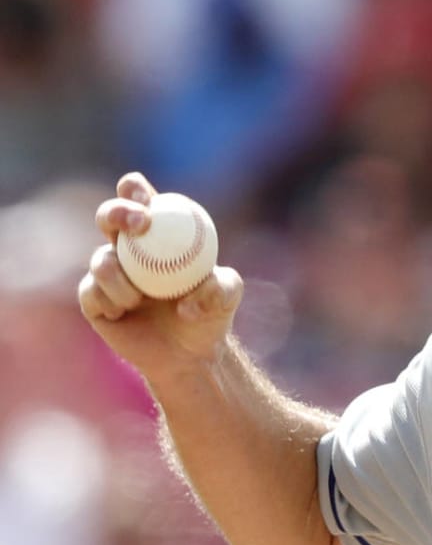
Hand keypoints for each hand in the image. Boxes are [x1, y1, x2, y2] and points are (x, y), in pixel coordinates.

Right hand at [78, 173, 242, 381]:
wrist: (190, 353)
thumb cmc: (210, 314)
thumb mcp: (227, 295)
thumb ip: (219, 287)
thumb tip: (188, 297)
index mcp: (157, 233)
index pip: (138, 198)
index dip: (135, 191)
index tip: (148, 203)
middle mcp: (128, 247)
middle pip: (108, 215)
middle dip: (116, 211)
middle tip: (140, 226)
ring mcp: (107, 272)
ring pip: (100, 260)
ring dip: (120, 278)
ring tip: (139, 299)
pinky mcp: (93, 299)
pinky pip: (92, 292)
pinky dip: (111, 301)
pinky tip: (124, 312)